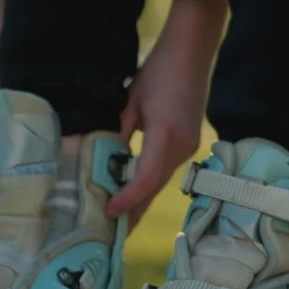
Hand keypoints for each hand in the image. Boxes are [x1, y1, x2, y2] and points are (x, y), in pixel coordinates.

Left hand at [108, 0, 227, 230]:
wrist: (191, 50)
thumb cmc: (157, 70)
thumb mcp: (129, 102)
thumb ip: (116, 134)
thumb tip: (97, 162)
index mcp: (166, 137)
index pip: (145, 180)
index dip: (126, 200)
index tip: (107, 214)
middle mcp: (182, 149)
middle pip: (153, 189)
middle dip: (131, 213)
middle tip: (109, 237)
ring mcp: (188, 148)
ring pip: (158, 182)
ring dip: (138, 201)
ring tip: (116, 222)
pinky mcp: (187, 144)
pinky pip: (163, 171)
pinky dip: (146, 185)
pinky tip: (130, 194)